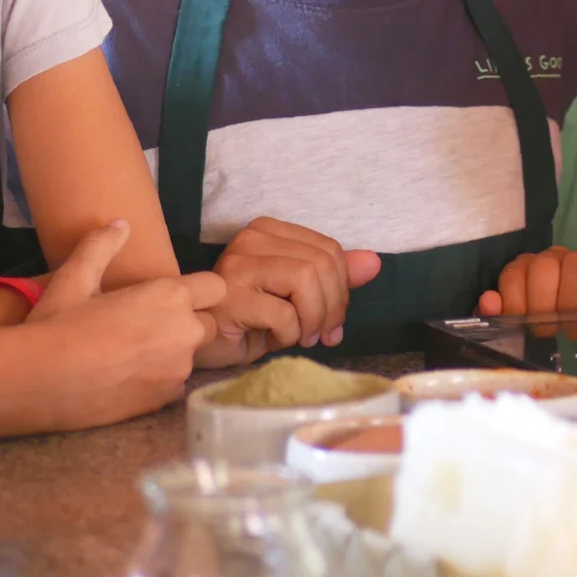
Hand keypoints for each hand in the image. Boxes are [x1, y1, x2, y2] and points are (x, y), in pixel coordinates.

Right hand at [25, 220, 228, 428]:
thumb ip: (102, 246)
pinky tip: (128, 380)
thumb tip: (120, 224)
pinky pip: (175, 386)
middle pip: (208, 324)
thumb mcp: (74, 278)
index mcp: (170, 296)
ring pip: (190, 357)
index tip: (173, 299)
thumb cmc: (57, 324)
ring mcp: (177, 369)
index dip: (200, 292)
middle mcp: (184, 331)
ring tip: (132, 357)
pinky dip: (159, 382)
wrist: (35, 382)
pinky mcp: (164, 400)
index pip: (216, 288)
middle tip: (148, 329)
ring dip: (171, 355)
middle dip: (187, 325)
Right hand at [201, 218, 381, 366]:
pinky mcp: (230, 296)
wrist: (203, 345)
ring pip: (305, 281)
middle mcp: (251, 239)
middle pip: (321, 264)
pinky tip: (274, 340)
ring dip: (312, 319)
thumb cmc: (249, 320)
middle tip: (323, 335)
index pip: (328, 249)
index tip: (334, 321)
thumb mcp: (298, 296)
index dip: (342, 288)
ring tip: (302, 337)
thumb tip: (374, 263)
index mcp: (268, 231)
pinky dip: (289, 333)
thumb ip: (333, 277)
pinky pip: (283, 313)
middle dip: (331, 307)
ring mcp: (237, 265)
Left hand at [477, 247, 576, 316]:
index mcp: (526, 267)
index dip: (515, 303)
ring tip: (568, 325)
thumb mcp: (521, 317)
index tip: (522, 324)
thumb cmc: (547, 317)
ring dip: (569, 300)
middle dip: (542, 304)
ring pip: (575, 265)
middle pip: (543, 268)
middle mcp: (552, 257)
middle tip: (546, 330)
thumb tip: (488, 302)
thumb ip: (501, 312)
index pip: (513, 274)